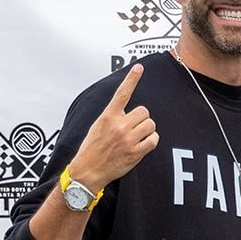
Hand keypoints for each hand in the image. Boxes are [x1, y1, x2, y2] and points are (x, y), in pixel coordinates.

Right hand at [68, 64, 158, 191]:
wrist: (87, 172)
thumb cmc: (91, 149)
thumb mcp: (97, 126)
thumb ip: (112, 116)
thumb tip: (125, 110)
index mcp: (108, 116)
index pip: (122, 93)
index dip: (132, 78)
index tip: (139, 67)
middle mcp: (119, 126)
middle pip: (144, 111)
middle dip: (141, 118)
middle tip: (134, 126)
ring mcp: (128, 139)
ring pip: (151, 124)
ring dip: (147, 129)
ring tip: (137, 136)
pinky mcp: (135, 153)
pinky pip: (153, 140)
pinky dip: (151, 140)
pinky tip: (143, 144)